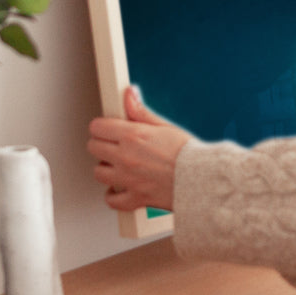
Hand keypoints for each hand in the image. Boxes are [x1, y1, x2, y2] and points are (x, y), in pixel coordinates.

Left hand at [86, 85, 192, 212]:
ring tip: (118, 165)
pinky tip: (120, 188)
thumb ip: (141, 112)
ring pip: (98, 173)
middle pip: (93, 148)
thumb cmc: (188, 153)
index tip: (108, 128)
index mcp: (133, 136)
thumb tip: (129, 94)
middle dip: (101, 144)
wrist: (202, 179)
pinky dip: (113, 195)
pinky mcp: (134, 198)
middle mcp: (125, 157)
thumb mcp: (164, 126)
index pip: (98, 127)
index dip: (102, 126)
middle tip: (113, 145)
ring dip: (106, 168)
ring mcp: (128, 179)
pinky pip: (111, 200)